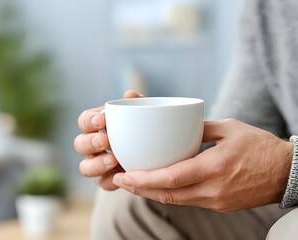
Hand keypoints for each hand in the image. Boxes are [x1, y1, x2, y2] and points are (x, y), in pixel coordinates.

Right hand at [75, 90, 141, 189]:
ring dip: (96, 164)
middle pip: (79, 144)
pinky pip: (102, 183)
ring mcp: (98, 165)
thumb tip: (129, 94)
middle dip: (90, 143)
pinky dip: (109, 180)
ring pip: (85, 167)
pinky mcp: (109, 180)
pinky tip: (120, 176)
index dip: (89, 121)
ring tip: (113, 160)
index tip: (102, 120)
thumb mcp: (145, 114)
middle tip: (106, 141)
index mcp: (97, 126)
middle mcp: (92, 145)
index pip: (84, 121)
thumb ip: (138, 104)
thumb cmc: (146, 127)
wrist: (160, 150)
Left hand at [112, 119, 292, 211]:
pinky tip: (156, 186)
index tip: (124, 175)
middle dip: (139, 189)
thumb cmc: (259, 146)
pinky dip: (168, 194)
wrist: (288, 173)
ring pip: (174, 200)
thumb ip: (199, 129)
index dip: (143, 180)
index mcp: (214, 167)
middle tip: (119, 180)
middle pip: (167, 194)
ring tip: (132, 183)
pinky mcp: (218, 205)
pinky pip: (186, 201)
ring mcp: (215, 200)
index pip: (171, 178)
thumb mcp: (229, 128)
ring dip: (150, 193)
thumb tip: (174, 127)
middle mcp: (212, 189)